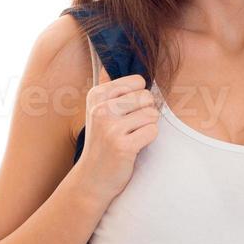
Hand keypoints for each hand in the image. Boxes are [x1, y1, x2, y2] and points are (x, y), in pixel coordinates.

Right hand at [73, 73, 159, 202]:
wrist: (91, 178)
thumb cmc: (102, 142)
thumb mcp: (99, 111)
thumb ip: (112, 88)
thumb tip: (119, 64)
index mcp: (96, 95)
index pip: (138, 81)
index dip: (139, 97)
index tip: (126, 112)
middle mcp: (101, 109)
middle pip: (147, 96)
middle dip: (145, 112)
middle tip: (130, 128)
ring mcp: (111, 128)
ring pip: (152, 114)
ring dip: (147, 127)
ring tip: (131, 137)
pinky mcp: (123, 146)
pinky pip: (153, 131)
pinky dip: (148, 140)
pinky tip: (134, 147)